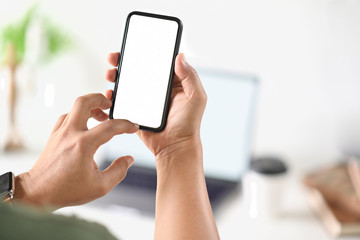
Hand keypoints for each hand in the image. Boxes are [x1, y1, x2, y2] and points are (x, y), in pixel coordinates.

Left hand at [14, 93, 138, 207]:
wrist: (38, 192)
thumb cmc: (66, 190)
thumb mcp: (100, 186)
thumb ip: (119, 171)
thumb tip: (128, 160)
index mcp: (83, 145)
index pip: (110, 127)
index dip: (125, 125)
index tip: (133, 127)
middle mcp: (70, 134)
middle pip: (84, 102)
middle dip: (100, 98)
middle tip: (110, 105)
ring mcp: (60, 133)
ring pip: (75, 108)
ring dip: (90, 107)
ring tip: (101, 116)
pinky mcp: (54, 136)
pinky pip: (67, 117)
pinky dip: (79, 116)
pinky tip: (85, 125)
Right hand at [105, 53, 206, 161]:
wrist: (174, 148)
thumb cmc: (189, 124)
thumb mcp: (196, 98)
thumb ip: (190, 77)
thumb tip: (180, 56)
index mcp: (173, 82)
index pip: (158, 61)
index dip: (146, 51)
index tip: (134, 44)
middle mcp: (158, 88)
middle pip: (139, 69)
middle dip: (125, 61)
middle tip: (115, 58)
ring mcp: (145, 99)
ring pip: (128, 82)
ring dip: (116, 75)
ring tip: (111, 74)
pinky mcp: (135, 111)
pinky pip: (122, 100)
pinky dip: (114, 94)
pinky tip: (110, 92)